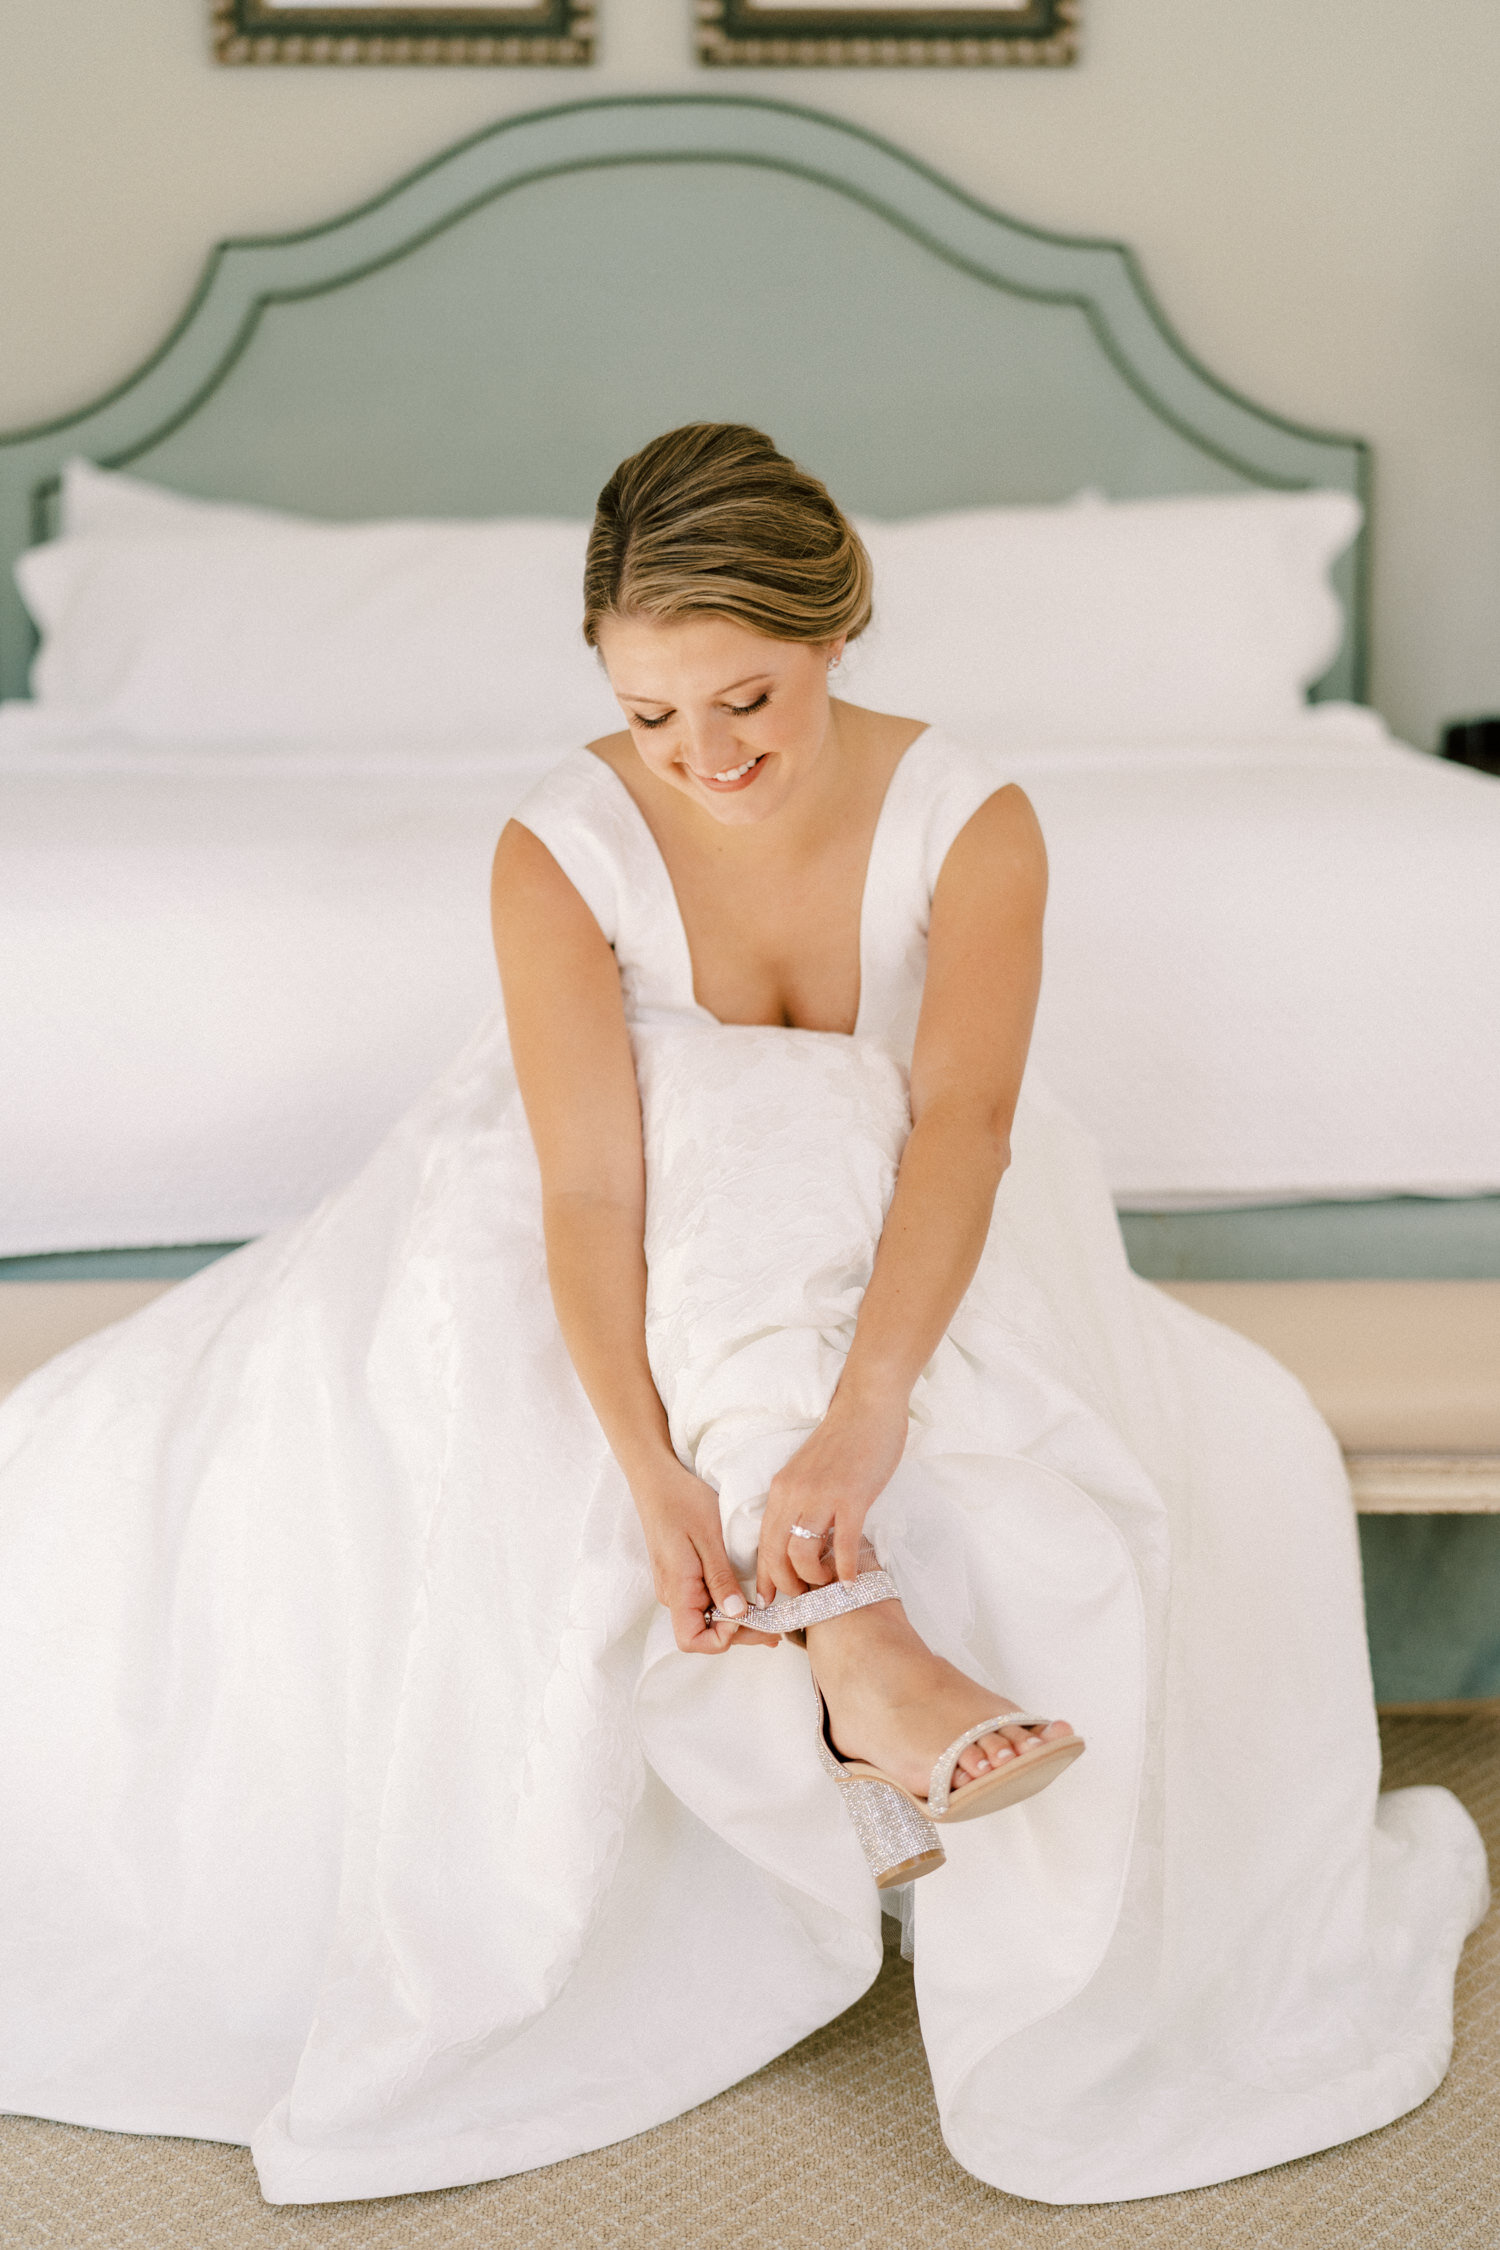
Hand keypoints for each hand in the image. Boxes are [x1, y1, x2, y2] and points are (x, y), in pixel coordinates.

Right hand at [636, 1460, 778, 1654]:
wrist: (657, 1480)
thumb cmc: (682, 1501)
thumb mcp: (709, 1537)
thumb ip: (721, 1579)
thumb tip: (738, 1614)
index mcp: (677, 1587)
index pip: (692, 1640)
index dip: (722, 1638)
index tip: (747, 1615)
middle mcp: (672, 1594)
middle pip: (704, 1633)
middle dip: (741, 1634)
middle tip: (777, 1627)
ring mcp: (675, 1587)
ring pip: (706, 1619)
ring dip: (737, 1621)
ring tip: (770, 1617)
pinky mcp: (681, 1578)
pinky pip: (704, 1602)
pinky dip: (727, 1606)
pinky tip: (748, 1600)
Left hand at [757, 1392, 908, 1604]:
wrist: (867, 1405)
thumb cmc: (843, 1440)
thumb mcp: (808, 1472)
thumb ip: (801, 1501)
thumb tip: (802, 1538)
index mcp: (781, 1489)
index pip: (763, 1542)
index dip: (766, 1577)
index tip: (771, 1600)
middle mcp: (794, 1494)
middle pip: (776, 1555)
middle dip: (787, 1586)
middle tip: (806, 1598)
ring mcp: (822, 1496)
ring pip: (802, 1555)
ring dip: (815, 1579)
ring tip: (830, 1583)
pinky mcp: (851, 1498)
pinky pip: (842, 1546)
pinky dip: (844, 1570)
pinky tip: (851, 1580)